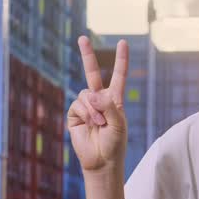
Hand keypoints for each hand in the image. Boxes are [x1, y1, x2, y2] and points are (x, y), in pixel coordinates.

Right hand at [68, 35, 128, 174]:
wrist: (101, 161)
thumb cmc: (115, 144)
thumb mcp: (119, 124)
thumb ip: (109, 106)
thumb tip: (92, 93)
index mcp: (114, 100)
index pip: (118, 76)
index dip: (120, 60)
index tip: (123, 43)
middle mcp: (99, 99)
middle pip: (92, 73)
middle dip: (87, 55)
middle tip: (82, 37)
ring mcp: (86, 106)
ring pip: (86, 94)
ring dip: (94, 109)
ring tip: (100, 123)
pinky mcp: (74, 114)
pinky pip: (78, 104)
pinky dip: (86, 113)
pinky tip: (91, 124)